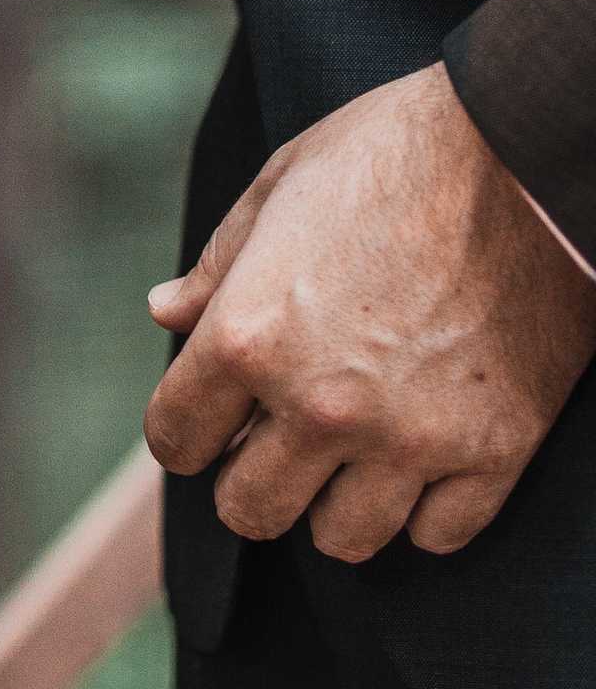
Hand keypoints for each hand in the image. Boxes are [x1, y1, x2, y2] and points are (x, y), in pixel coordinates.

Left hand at [145, 63, 595, 561]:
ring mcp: (411, 437)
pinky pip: (437, 534)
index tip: (208, 421)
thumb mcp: (281, 186)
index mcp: (249, 334)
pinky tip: (422, 456)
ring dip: (336, 502)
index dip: (184, 431)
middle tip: (276, 444)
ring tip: (351, 453)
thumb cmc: (392, 151)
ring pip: (342, 539)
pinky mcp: (494, 452)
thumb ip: (218, 265)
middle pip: (249, 511)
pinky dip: (425, 507)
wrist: (523, 148)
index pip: (176, 439)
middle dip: (251, 479)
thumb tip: (165, 314)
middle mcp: (320, 404)